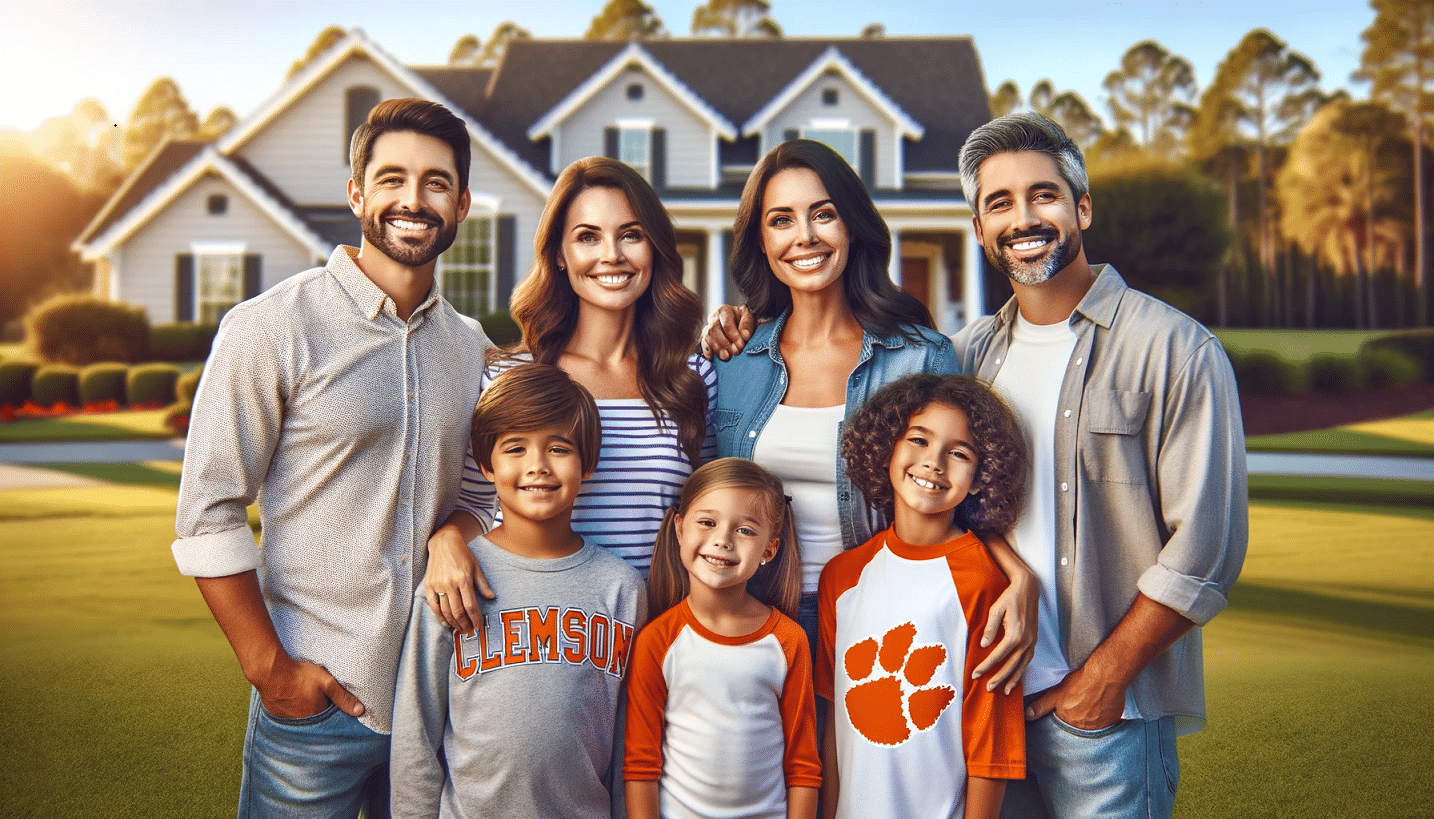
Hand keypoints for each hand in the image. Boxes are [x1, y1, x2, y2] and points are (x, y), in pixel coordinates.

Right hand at [256, 653, 363, 718]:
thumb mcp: (327, 682)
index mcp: (317, 715)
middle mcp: (303, 722)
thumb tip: (360, 711)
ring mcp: (288, 720)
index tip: (333, 704)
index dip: (332, 710)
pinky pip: (288, 716)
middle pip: (316, 719)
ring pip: (302, 718)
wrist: (270, 672)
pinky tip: (292, 699)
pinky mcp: (277, 715)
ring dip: (304, 711)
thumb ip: (343, 697)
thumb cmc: (300, 675)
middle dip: (319, 712)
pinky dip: (292, 710)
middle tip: (316, 698)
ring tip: (304, 698)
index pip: (330, 718)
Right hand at [424, 523, 493, 631]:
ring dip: (453, 623)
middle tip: (469, 632)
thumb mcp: (476, 567)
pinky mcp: (428, 585)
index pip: (471, 605)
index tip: (478, 626)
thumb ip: (483, 584)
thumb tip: (492, 598)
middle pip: (457, 611)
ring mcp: (438, 584)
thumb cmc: (463, 554)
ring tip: (459, 629)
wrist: (444, 542)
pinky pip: (433, 605)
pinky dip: (439, 616)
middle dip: (464, 624)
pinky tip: (446, 622)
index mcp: (464, 579)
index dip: (475, 619)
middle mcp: (450, 583)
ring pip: (445, 611)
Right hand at [701, 305, 753, 360]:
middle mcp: (713, 318)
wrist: (740, 323)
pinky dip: (707, 350)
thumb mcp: (750, 317)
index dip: (733, 335)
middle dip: (725, 343)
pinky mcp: (706, 337)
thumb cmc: (745, 319)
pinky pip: (703, 343)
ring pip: (708, 337)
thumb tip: (745, 335)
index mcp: (724, 310)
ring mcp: (708, 327)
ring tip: (726, 356)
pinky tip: (711, 357)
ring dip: (717, 348)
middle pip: (714, 330)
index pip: (726, 324)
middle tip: (735, 352)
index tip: (741, 345)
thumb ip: (747, 324)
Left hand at [971, 570, 1036, 693]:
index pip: (997, 656)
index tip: (975, 674)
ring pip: (1022, 666)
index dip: (985, 666)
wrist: (1028, 589)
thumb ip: (990, 628)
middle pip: (1011, 665)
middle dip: (998, 678)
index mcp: (1015, 634)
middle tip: (988, 688)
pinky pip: (1028, 660)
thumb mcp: (996, 609)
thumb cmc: (1009, 598)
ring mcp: (1032, 642)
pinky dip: (1022, 670)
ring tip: (1005, 691)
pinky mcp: (1034, 640)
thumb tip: (983, 645)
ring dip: (1013, 679)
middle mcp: (1026, 641)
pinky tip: (1016, 677)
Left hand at [1025, 663, 1124, 729]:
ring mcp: (1100, 725)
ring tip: (1092, 703)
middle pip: (1079, 726)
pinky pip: (1108, 722)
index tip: (1070, 710)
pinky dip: (1105, 716)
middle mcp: (1085, 727)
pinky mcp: (1113, 720)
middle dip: (1078, 718)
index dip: (1066, 717)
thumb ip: (1041, 706)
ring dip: (1092, 718)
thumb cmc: (1081, 682)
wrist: (1105, 676)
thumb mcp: (1055, 693)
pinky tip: (1103, 705)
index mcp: (1069, 722)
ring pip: (1094, 725)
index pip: (1065, 725)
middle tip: (1082, 704)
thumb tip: (1028, 715)